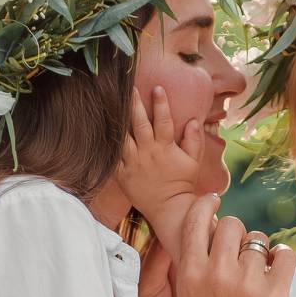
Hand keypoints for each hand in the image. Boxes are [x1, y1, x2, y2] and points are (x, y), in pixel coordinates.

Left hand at [116, 86, 200, 259]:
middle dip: (135, 104)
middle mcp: (148, 152)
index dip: (161, 103)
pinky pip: (112, 156)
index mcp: (165, 148)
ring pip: (123, 137)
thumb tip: (193, 121)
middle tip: (130, 88)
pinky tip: (102, 130)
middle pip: (139, 124)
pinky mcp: (122, 174)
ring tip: (112, 104)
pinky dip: (107, 144)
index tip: (157, 88)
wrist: (169, 208)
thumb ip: (194, 140)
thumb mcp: (194, 162)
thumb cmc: (183, 183)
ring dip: (118, 120)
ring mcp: (133, 163)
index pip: (163, 121)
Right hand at [170, 193, 294, 296]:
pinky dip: (284, 260)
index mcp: (189, 275)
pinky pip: (284, 256)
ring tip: (260, 276)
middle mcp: (216, 274)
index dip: (207, 206)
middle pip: (232, 224)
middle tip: (243, 253)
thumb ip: (190, 272)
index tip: (214, 201)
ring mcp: (246, 284)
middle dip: (239, 234)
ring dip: (261, 254)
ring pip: (259, 242)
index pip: (196, 220)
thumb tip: (202, 240)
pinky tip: (279, 272)